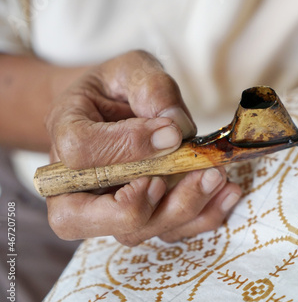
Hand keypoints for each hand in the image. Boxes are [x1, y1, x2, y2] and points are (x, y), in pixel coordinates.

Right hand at [45, 50, 241, 245]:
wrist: (112, 107)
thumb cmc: (119, 86)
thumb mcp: (134, 69)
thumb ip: (152, 90)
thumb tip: (176, 130)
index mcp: (65, 131)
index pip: (83, 152)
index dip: (129, 147)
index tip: (171, 133)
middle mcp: (75, 181)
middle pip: (98, 215)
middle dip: (153, 203)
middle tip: (203, 172)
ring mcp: (104, 205)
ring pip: (135, 231)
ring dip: (184, 210)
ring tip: (219, 178)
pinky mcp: (137, 216)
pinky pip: (164, 232)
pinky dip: (199, 218)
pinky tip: (227, 194)